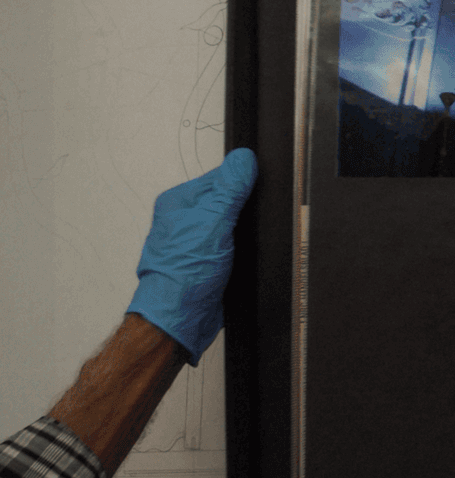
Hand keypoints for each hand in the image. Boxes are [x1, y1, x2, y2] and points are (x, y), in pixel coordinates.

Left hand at [126, 148, 256, 364]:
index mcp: (179, 202)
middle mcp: (185, 219)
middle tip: (243, 226)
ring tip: (241, 244)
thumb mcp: (213, 223)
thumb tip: (244, 159)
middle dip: (245, 211)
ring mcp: (197, 240)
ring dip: (245, 233)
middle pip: (230, 200)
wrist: (181, 318)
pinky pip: (235, 244)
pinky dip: (244, 249)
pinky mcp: (210, 259)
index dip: (242, 185)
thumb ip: (230, 189)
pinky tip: (243, 256)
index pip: (221, 178)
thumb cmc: (183, 275)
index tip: (253, 197)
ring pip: (235, 223)